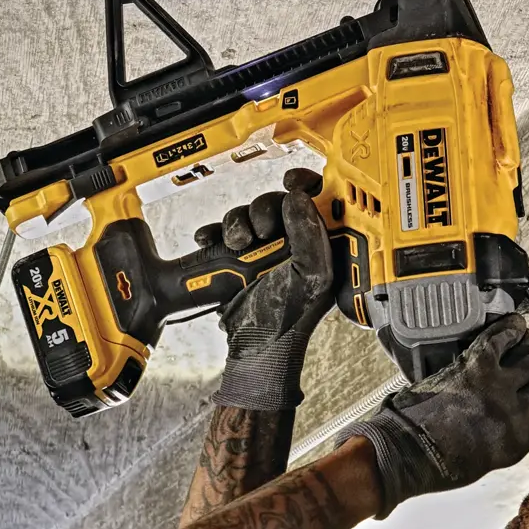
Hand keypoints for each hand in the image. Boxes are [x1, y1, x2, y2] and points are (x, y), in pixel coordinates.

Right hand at [203, 168, 334, 410]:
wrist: (252, 347)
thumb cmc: (288, 320)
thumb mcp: (310, 276)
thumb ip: (310, 235)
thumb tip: (299, 197)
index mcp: (318, 245)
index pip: (316, 200)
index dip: (306, 184)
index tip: (292, 181)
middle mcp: (291, 243)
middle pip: (275, 202)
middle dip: (263, 210)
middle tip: (262, 231)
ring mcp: (262, 250)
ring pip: (246, 213)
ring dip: (236, 222)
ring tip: (237, 244)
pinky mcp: (234, 258)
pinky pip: (221, 231)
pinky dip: (213, 232)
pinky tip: (210, 240)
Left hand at [343, 314, 528, 518]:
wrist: (405, 452)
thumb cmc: (435, 463)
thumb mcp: (484, 459)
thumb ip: (505, 437)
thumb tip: (509, 418)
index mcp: (519, 441)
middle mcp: (516, 413)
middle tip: (528, 358)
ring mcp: (498, 387)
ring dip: (528, 345)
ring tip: (524, 338)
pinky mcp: (477, 366)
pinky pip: (502, 339)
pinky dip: (509, 329)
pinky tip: (511, 326)